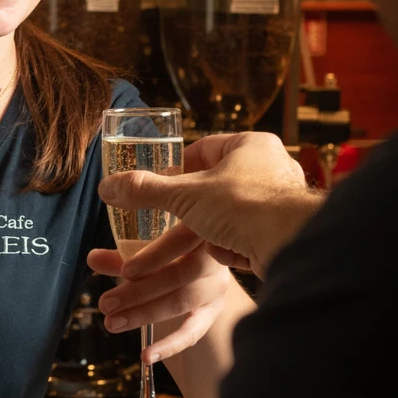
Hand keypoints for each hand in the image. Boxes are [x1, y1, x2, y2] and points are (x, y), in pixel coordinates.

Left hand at [87, 243, 230, 361]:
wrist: (205, 260)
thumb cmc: (171, 249)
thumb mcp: (149, 248)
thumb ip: (122, 256)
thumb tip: (92, 258)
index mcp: (197, 233)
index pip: (177, 242)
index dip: (152, 257)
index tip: (124, 271)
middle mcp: (212, 260)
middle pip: (176, 277)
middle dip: (138, 292)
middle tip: (105, 303)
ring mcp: (215, 288)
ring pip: (180, 303)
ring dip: (143, 314)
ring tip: (112, 323)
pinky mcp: (212, 312)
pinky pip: (192, 332)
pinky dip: (169, 346)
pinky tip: (145, 356)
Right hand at [98, 132, 320, 280]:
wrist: (290, 244)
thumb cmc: (244, 205)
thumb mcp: (184, 195)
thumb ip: (144, 191)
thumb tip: (106, 187)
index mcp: (251, 144)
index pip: (204, 149)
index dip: (177, 166)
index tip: (160, 184)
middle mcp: (271, 168)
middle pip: (214, 185)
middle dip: (190, 207)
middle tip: (170, 218)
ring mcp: (278, 201)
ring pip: (228, 214)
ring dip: (208, 230)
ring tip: (196, 241)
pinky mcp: (281, 231)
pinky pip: (245, 235)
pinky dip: (230, 245)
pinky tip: (225, 253)